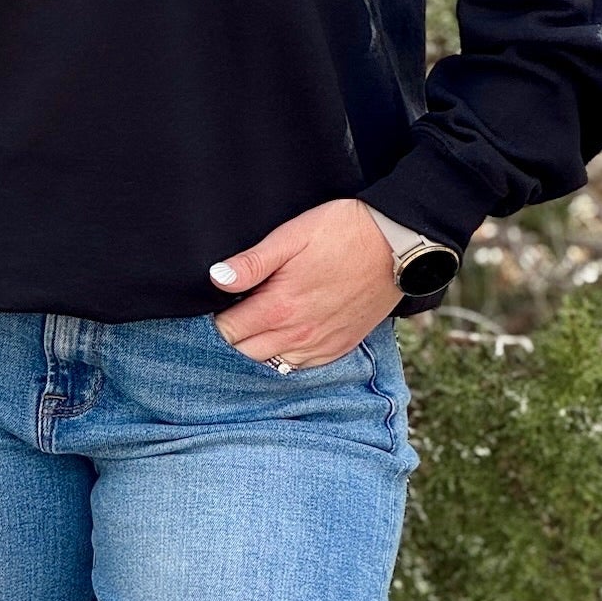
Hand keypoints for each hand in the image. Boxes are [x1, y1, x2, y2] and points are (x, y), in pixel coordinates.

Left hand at [209, 198, 397, 369]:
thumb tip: (216, 278)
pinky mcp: (339, 347)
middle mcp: (299, 335)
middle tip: (222, 322)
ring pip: (272, 366)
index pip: (228, 332)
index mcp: (280, 307)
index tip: (204, 312)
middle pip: (245, 355)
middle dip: (228, 342)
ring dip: (255, 353)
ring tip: (246, 333)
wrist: (397, 243)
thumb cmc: (341, 232)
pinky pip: (301, 368)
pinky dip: (283, 360)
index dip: (210, 324)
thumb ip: (252, 262)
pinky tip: (277, 342)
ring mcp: (321, 345)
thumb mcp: (291, 236)